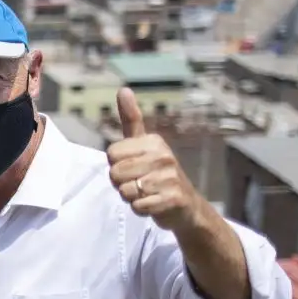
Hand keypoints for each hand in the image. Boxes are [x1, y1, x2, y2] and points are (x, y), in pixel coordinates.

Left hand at [107, 88, 197, 231]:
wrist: (186, 207)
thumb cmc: (157, 173)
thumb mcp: (144, 144)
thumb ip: (131, 119)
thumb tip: (123, 89)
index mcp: (153, 142)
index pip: (111, 155)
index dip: (117, 165)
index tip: (134, 167)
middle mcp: (164, 156)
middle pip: (115, 174)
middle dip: (122, 183)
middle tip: (140, 183)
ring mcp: (170, 178)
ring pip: (125, 192)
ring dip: (131, 198)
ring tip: (147, 194)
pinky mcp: (173, 199)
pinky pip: (138, 206)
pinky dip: (141, 210)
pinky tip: (154, 205)